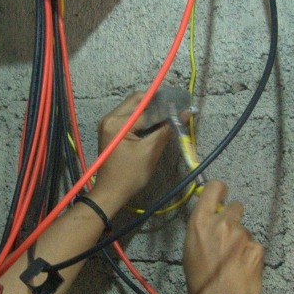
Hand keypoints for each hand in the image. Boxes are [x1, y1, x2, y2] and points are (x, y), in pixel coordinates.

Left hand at [89, 92, 172, 212]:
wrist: (110, 192)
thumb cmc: (129, 175)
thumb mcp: (150, 152)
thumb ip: (166, 130)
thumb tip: (184, 113)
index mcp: (116, 123)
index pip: (146, 108)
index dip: (166, 106)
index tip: (183, 105)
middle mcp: (109, 117)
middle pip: (137, 100)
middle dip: (157, 102)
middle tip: (175, 106)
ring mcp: (108, 122)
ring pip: (133, 106)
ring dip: (150, 108)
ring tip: (168, 114)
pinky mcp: (110, 128)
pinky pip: (129, 115)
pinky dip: (142, 116)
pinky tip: (155, 122)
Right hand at [183, 181, 263, 293]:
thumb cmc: (199, 279)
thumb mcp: (190, 249)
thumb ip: (202, 230)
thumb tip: (210, 223)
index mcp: (201, 222)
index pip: (214, 188)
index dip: (219, 190)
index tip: (221, 196)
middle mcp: (223, 222)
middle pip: (236, 206)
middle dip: (234, 218)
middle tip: (229, 236)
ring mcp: (242, 235)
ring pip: (245, 231)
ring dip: (242, 241)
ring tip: (234, 262)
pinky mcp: (257, 248)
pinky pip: (254, 246)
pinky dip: (250, 256)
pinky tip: (243, 269)